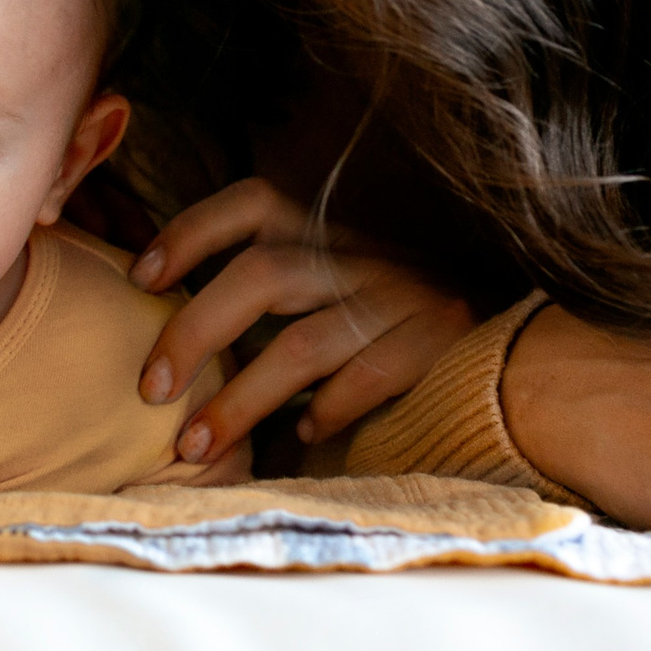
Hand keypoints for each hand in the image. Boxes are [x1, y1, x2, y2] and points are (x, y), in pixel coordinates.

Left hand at [130, 177, 479, 466]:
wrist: (510, 336)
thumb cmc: (388, 312)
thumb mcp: (330, 277)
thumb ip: (266, 284)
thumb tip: (167, 316)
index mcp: (326, 229)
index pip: (250, 205)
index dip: (190, 232)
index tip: (140, 275)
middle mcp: (358, 256)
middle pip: (261, 277)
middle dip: (194, 331)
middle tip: (150, 387)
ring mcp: (398, 299)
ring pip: (301, 345)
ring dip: (239, 401)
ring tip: (193, 446)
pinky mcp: (434, 346)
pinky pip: (364, 381)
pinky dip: (323, 413)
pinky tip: (298, 438)